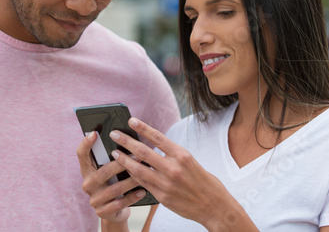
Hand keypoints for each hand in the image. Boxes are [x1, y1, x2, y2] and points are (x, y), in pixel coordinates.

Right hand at [76, 131, 146, 223]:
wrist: (114, 210)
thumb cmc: (115, 182)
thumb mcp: (112, 171)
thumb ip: (114, 158)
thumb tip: (128, 138)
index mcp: (87, 170)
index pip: (81, 155)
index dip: (86, 144)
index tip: (95, 133)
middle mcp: (87, 184)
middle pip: (103, 172)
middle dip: (122, 163)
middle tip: (138, 156)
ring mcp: (94, 199)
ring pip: (114, 188)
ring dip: (132, 180)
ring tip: (145, 173)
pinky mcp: (102, 212)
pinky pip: (119, 203)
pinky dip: (133, 196)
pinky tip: (143, 191)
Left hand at [109, 118, 257, 230]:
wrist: (214, 206)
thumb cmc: (205, 183)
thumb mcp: (192, 162)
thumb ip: (174, 155)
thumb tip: (155, 148)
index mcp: (182, 155)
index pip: (158, 137)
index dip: (143, 128)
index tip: (131, 121)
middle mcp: (173, 167)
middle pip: (143, 151)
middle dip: (126, 142)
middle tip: (114, 134)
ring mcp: (166, 183)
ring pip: (138, 168)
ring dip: (124, 160)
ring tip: (115, 153)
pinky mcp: (162, 197)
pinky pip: (143, 183)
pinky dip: (133, 176)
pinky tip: (126, 171)